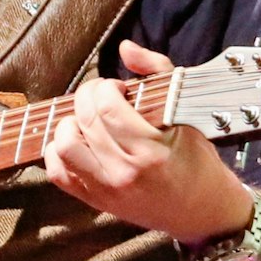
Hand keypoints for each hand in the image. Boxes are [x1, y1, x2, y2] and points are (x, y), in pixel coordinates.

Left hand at [42, 40, 252, 243]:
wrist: (203, 212)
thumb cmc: (197, 161)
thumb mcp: (187, 114)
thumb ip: (158, 73)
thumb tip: (125, 47)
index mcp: (151, 151)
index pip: (107, 107)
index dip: (106, 87)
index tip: (118, 87)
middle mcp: (124, 172)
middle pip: (85, 121)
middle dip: (87, 96)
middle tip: (101, 95)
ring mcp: (106, 190)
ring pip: (64, 146)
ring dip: (69, 124)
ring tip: (87, 120)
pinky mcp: (94, 201)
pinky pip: (58, 173)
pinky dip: (57, 152)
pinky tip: (77, 141)